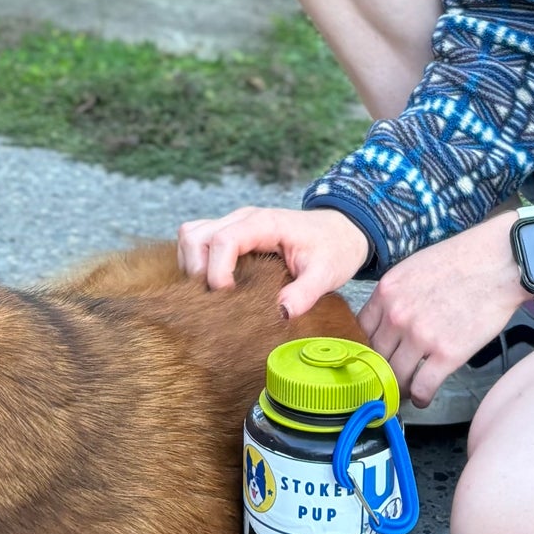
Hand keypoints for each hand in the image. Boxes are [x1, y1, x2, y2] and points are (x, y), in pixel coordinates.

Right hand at [176, 206, 369, 319]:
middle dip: (197, 271)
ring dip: (193, 266)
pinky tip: (213, 286)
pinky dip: (197, 263)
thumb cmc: (334, 248)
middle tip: (215, 299)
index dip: (218, 273)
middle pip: (195, 236)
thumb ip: (305, 293)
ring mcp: (234, 224)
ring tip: (211, 293)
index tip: (230, 298)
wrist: (341, 231)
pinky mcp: (231, 234)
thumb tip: (281, 315)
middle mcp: (243, 219)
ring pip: (191, 236)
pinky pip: (198, 241)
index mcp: (264, 224)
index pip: (223, 241)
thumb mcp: (327, 273)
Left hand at [360, 208, 524, 408]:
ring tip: (405, 393)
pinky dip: (420, 398)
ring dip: (399, 389)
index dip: (364, 350)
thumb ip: (395, 295)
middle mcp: (397, 315)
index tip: (370, 360)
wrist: (499, 262)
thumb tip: (386, 319)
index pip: (360, 332)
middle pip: (375, 358)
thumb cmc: (462, 261)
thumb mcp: (413, 269)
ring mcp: (421, 336)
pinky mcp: (447, 354)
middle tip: (385, 381)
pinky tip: (423, 398)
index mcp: (386, 292)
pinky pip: (422, 387)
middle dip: (380, 373)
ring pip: (395, 377)